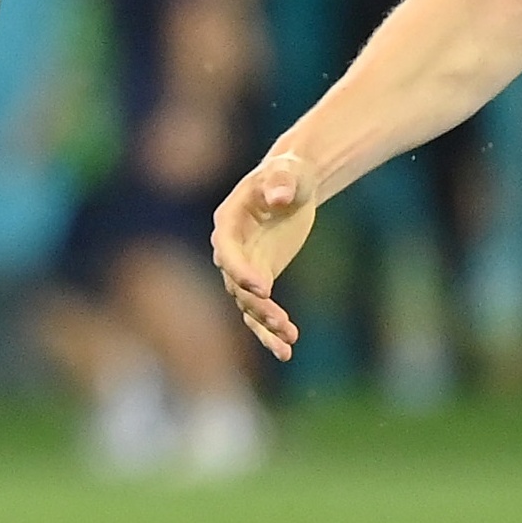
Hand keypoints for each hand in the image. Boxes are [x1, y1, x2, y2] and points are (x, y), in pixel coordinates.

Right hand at [212, 150, 322, 361]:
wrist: (294, 183)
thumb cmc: (288, 173)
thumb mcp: (288, 172)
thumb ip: (281, 182)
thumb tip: (278, 196)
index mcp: (228, 220)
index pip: (227, 250)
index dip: (240, 270)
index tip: (263, 287)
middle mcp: (230, 249)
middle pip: (236, 283)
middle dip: (256, 304)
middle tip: (280, 320)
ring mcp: (244, 267)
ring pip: (247, 304)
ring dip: (265, 325)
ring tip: (289, 340)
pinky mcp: (260, 279)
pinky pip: (260, 310)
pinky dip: (271, 331)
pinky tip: (287, 350)